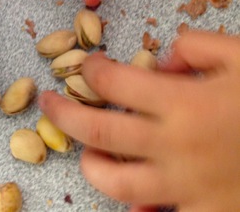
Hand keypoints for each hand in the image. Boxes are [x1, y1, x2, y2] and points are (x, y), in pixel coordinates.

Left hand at [39, 31, 239, 210]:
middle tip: (47, 102)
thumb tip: (160, 61)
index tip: (87, 64)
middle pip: (98, 133)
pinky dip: (144, 209)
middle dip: (62, 114)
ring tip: (84, 153)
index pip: (113, 83)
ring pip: (118, 186)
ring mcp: (189, 187)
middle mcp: (176, 147)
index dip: (92, 70)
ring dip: (93, 167)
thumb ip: (196, 48)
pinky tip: (137, 200)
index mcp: (184, 103)